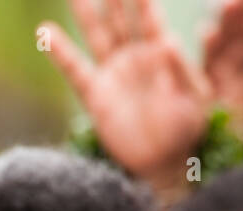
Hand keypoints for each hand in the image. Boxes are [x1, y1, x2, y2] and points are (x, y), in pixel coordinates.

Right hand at [42, 0, 210, 181]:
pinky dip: (60, 51)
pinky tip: (45, 31)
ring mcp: (114, 74)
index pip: (148, 15)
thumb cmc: (188, 130)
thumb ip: (182, 71)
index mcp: (161, 52)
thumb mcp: (197, 99)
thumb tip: (168, 41)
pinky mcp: (97, 96)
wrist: (165, 163)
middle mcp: (134, 57)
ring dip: (85, 12)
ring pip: (97, 35)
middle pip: (119, 16)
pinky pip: (75, 70)